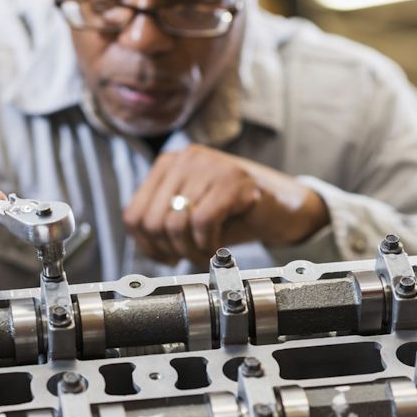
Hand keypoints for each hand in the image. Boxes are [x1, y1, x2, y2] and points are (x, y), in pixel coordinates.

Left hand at [123, 144, 329, 264]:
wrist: (282, 205)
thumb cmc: (236, 212)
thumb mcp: (191, 213)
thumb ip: (163, 221)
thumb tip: (145, 246)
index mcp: (168, 165)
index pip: (133, 213)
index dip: (146, 245)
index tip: (165, 256)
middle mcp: (185, 159)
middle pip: (151, 221)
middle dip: (169, 250)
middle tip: (189, 256)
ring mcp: (209, 166)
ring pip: (175, 224)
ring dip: (190, 250)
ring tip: (204, 251)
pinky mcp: (233, 179)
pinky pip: (203, 222)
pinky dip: (207, 243)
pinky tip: (217, 244)